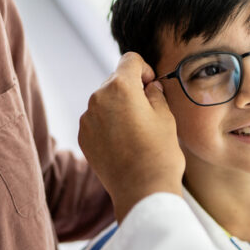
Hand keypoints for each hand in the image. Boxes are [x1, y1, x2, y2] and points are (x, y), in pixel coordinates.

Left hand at [78, 52, 184, 221]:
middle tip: (148, 111)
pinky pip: (97, 120)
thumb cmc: (159, 152)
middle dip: (131, 89)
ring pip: (105, 101)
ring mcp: (88, 118)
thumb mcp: (166, 116)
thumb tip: (149, 87)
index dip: (145, 69)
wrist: (142, 190)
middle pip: (116, 80)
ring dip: (119, 107)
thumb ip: (155, 94)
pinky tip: (124, 142)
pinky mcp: (84, 136)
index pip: (130, 60)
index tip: (152, 86)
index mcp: (120, 87)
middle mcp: (98, 98)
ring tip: (136, 130)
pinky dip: (109, 124)